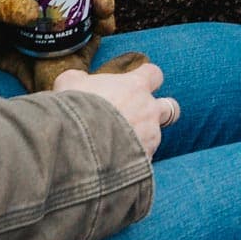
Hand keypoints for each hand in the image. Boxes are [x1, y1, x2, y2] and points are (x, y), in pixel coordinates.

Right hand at [54, 59, 177, 160]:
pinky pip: (144, 161)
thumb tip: (78, 81)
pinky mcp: (146, 162)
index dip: (146, 78)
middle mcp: (149, 110)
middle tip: (139, 117)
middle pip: (170, 107)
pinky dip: (132, 163)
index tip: (135, 83)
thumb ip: (79, 78)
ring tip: (118, 147)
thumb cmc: (76, 109)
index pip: (154, 73)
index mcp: (135, 86)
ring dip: (142, 140)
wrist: (78, 146)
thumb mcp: (69, 83)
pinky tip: (114, 166)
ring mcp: (150, 137)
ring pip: (157, 137)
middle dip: (158, 112)